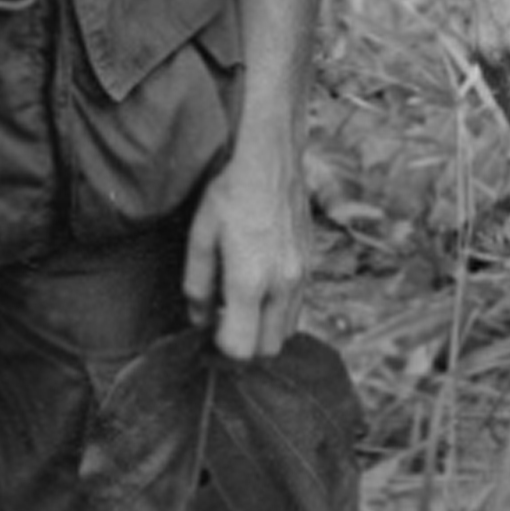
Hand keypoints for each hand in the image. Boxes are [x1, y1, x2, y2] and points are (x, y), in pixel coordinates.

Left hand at [184, 135, 309, 361]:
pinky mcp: (311, 265)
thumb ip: (198, 283)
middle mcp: (282, 285)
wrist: (273, 161)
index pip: (241, 348)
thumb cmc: (231, 193)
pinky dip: (280, 310)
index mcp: (250, 280)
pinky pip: (299, 306)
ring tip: (242, 305)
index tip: (209, 333)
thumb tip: (199, 318)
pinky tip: (261, 286)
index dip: (221, 349)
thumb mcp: (201, 235)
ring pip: (288, 330)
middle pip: (268, 348)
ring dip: (265, 329)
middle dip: (245, 345)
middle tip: (224, 323)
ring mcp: (302, 276)